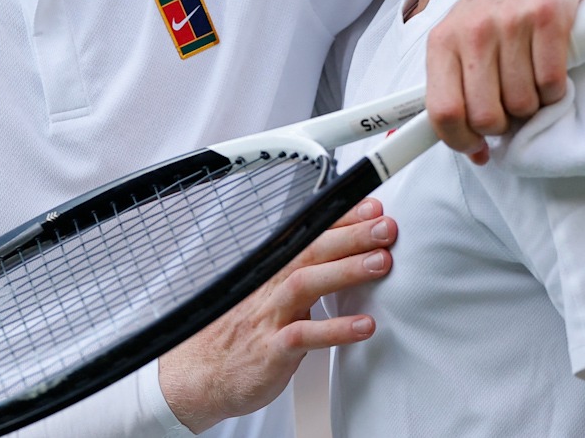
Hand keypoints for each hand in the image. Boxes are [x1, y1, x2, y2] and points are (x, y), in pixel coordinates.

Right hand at [157, 199, 396, 432]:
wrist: (199, 375)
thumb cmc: (239, 336)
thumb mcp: (270, 298)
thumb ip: (302, 279)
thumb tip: (339, 261)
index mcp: (273, 272)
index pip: (309, 236)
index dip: (341, 220)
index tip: (372, 208)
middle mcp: (271, 288)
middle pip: (311, 251)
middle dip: (351, 236)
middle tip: (385, 226)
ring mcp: (270, 317)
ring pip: (306, 284)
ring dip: (345, 270)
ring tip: (381, 263)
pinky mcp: (271, 350)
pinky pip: (304, 336)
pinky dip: (335, 329)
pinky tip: (364, 326)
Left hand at [424, 0, 582, 163]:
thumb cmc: (497, 3)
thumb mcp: (460, 34)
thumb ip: (455, 83)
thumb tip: (465, 143)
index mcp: (443, 41)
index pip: (442, 110)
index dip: (460, 140)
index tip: (476, 147)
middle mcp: (473, 32)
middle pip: (486, 115)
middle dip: (502, 125)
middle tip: (510, 110)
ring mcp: (511, 24)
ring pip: (523, 103)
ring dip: (532, 106)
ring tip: (530, 82)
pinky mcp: (549, 19)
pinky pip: (552, 83)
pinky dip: (555, 90)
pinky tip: (550, 72)